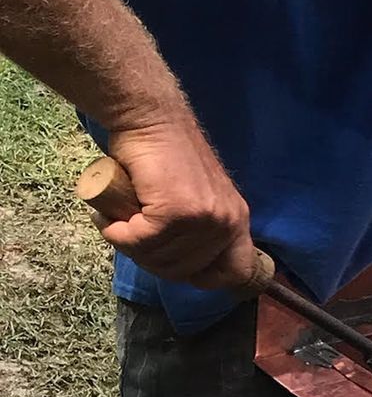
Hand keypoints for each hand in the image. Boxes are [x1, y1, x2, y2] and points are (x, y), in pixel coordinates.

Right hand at [100, 115, 261, 288]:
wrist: (152, 119)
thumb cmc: (165, 155)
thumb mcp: (198, 196)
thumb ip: (200, 228)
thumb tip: (183, 266)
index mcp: (237, 220)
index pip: (234, 272)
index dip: (201, 278)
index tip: (171, 264)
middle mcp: (227, 222)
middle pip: (183, 272)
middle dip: (149, 260)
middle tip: (129, 235)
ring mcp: (204, 218)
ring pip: (157, 258)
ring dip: (128, 245)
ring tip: (118, 220)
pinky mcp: (175, 212)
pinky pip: (138, 242)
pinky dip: (116, 233)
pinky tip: (109, 217)